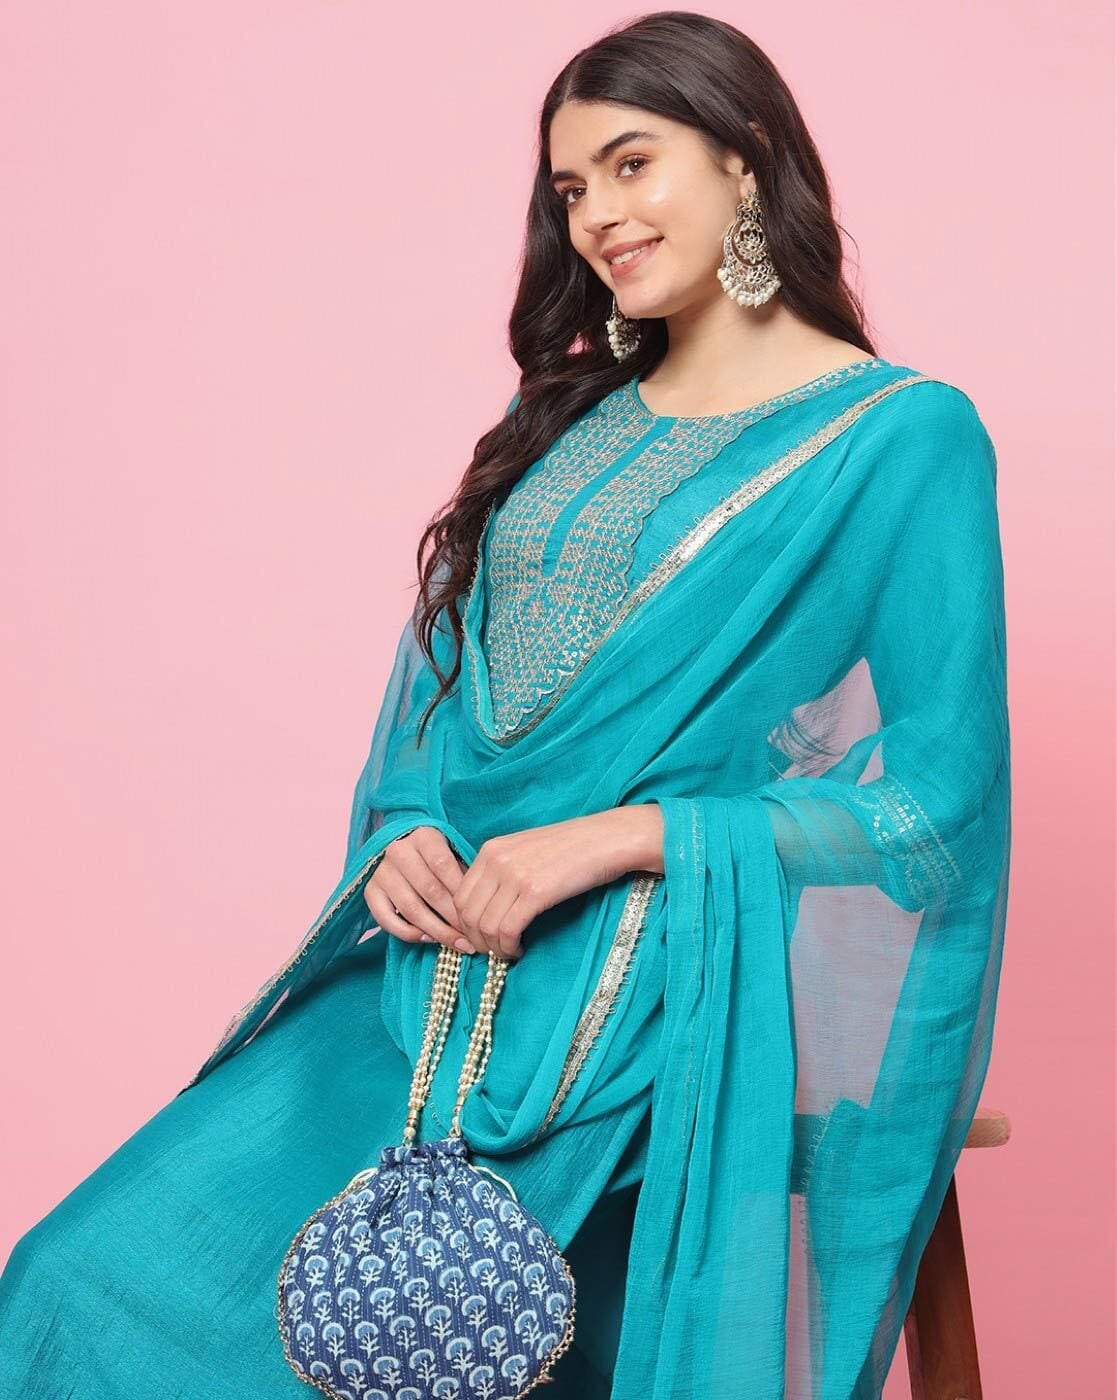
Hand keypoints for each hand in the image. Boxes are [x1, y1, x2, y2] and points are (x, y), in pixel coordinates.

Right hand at [362, 826, 472, 950]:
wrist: (396, 843)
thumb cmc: (431, 852)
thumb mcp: (449, 850)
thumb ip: (461, 872)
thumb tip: (479, 906)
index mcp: (423, 837)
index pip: (444, 866)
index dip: (461, 894)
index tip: (477, 915)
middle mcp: (398, 851)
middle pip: (430, 890)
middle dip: (453, 918)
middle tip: (471, 937)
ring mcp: (381, 872)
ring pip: (411, 909)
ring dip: (436, 931)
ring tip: (455, 943)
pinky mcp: (369, 890)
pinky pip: (387, 919)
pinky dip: (408, 933)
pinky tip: (427, 938)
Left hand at [449, 805, 663, 960]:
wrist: (606, 840)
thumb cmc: (571, 848)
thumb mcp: (525, 850)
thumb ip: (501, 871)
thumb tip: (486, 907)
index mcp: (491, 849)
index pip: (459, 895)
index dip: (465, 924)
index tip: (480, 937)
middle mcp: (497, 860)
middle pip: (467, 914)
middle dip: (476, 939)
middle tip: (492, 951)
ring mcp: (515, 876)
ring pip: (485, 926)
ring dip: (494, 947)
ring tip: (509, 952)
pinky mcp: (535, 893)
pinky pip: (507, 930)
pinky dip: (509, 947)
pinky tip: (520, 949)